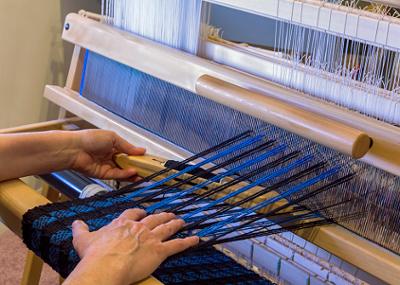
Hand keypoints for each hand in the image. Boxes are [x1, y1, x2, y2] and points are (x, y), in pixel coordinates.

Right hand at [66, 209, 198, 284]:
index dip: (140, 212)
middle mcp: (139, 227)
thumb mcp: (83, 238)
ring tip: (182, 221)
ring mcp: (150, 238)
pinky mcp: (159, 251)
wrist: (105, 265)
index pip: (133, 212)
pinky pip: (176, 245)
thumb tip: (76, 223)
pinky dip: (187, 242)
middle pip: (154, 218)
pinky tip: (195, 239)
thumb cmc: (95, 254)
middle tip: (169, 214)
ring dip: (175, 224)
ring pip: (166, 228)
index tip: (143, 212)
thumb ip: (80, 229)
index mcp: (123, 223)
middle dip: (162, 215)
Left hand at [71, 130, 145, 179]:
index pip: (129, 153)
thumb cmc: (90, 139)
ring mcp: (107, 166)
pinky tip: (132, 172)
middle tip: (148, 169)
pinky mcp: (103, 175)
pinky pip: (116, 176)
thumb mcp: (113, 138)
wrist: (74, 149)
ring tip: (144, 174)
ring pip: (123, 172)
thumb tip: (141, 150)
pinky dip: (125, 175)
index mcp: (113, 146)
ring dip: (133, 173)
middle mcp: (111, 157)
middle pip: (127, 164)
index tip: (147, 159)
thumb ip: (128, 146)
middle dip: (137, 167)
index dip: (138, 156)